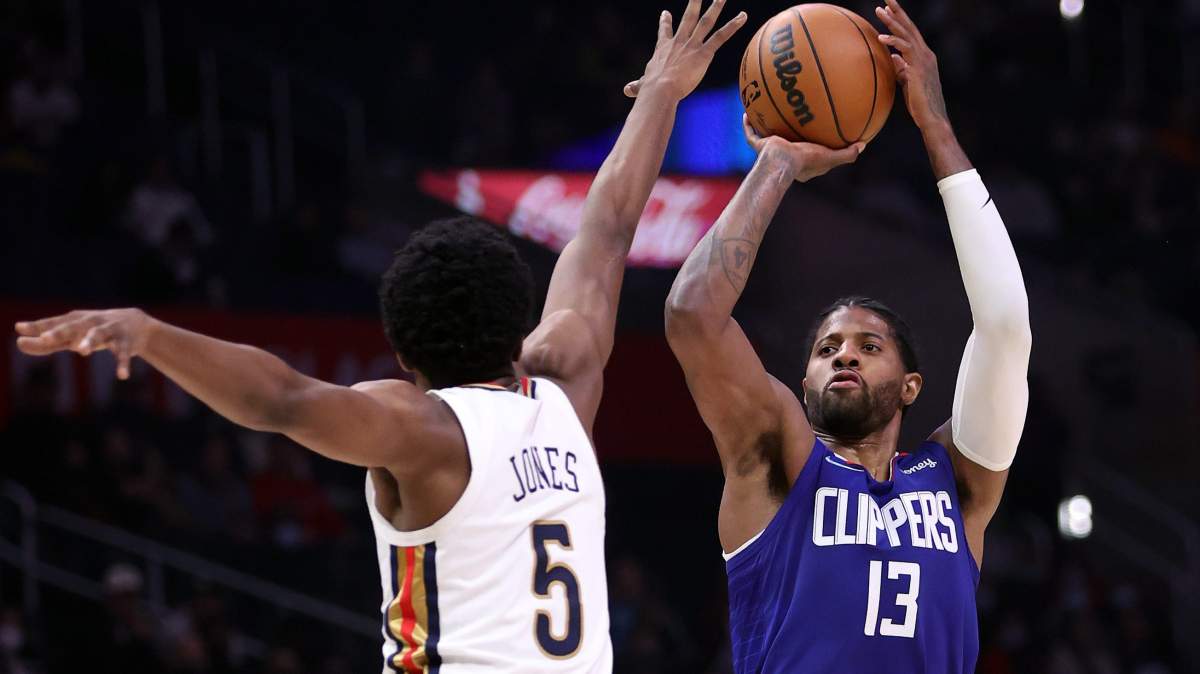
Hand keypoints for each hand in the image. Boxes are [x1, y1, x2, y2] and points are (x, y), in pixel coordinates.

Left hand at [15, 308, 154, 379]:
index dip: (37, 327)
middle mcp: (90, 322)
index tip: (19, 329)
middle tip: (45, 338)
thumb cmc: (95, 330)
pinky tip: (122, 376)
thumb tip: (19, 343)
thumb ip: (48, 342)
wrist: (137, 323)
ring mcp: (109, 330)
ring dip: (90, 341)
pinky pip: (124, 353)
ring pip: (98, 335)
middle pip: (73, 326)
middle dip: (60, 331)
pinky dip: (123, 364)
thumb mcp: (73, 335)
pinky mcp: (126, 342)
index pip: (53, 324)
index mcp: (74, 321)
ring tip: (82, 351)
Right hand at [624, 0, 746, 100]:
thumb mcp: (642, 85)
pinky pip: (721, 37)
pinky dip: (733, 26)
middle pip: (688, 17)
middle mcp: (679, 42)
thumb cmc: (651, 90)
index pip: (664, 32)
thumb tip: (626, 91)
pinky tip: (743, 16)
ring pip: (706, 21)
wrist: (660, 90)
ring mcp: (692, 45)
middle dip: (694, 3)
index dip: (665, 22)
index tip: (666, 13)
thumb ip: (637, 86)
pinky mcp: (704, 54)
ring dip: (716, 7)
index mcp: (663, 49)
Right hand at [743, 115, 862, 182]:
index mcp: (802, 163)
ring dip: (766, 125)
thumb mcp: (831, 157)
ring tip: (768, 109)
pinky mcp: (759, 146)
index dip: (814, 144)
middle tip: (794, 118)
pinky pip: (751, 133)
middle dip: (789, 132)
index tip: (819, 133)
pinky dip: (748, 124)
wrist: (781, 162)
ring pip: (766, 136)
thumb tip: (863, 145)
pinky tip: (747, 110)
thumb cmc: (805, 161)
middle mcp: (785, 156)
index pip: (809, 153)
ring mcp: (770, 151)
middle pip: (787, 142)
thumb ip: (848, 154)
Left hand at [875, 0, 948, 131]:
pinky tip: (880, 38)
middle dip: (898, 11)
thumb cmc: (920, 102)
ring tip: (879, 11)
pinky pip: (904, 52)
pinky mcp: (918, 70)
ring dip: (892, 22)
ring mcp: (923, 61)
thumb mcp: (908, 81)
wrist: (932, 118)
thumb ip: (902, 68)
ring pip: (907, 35)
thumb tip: (893, 58)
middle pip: (910, 27)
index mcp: (923, 56)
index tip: (888, 7)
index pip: (910, 32)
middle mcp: (925, 54)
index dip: (900, 19)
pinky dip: (893, 43)